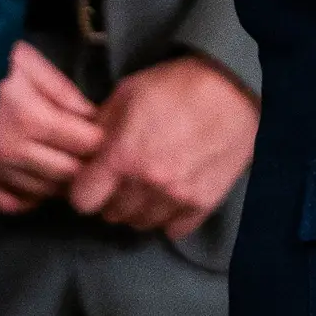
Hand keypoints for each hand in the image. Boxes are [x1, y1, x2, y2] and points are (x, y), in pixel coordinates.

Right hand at [0, 40, 102, 212]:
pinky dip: (28, 198)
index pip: (85, 143)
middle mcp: (12, 151)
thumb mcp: (25, 60)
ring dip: (60, 182)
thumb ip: (61, 89)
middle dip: (86, 162)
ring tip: (66, 165)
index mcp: (29, 117)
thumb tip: (91, 114)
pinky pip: (8, 203)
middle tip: (89, 151)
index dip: (101, 137)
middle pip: (69, 172)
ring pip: (43, 191)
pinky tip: (35, 183)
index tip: (104, 130)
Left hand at [68, 54, 259, 237]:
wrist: (232, 89)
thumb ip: (100, 127)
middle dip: (111, 197)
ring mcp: (177, 197)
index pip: (82, 201)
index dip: (83, 189)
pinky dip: (168, 216)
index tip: (92, 179)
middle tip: (122, 176)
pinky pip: (173, 229)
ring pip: (141, 224)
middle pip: (111, 214)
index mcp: (122, 156)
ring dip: (138, 208)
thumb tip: (84, 150)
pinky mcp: (203, 204)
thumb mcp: (126, 93)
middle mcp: (147, 184)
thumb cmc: (176, 85)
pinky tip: (170, 194)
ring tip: (147, 185)